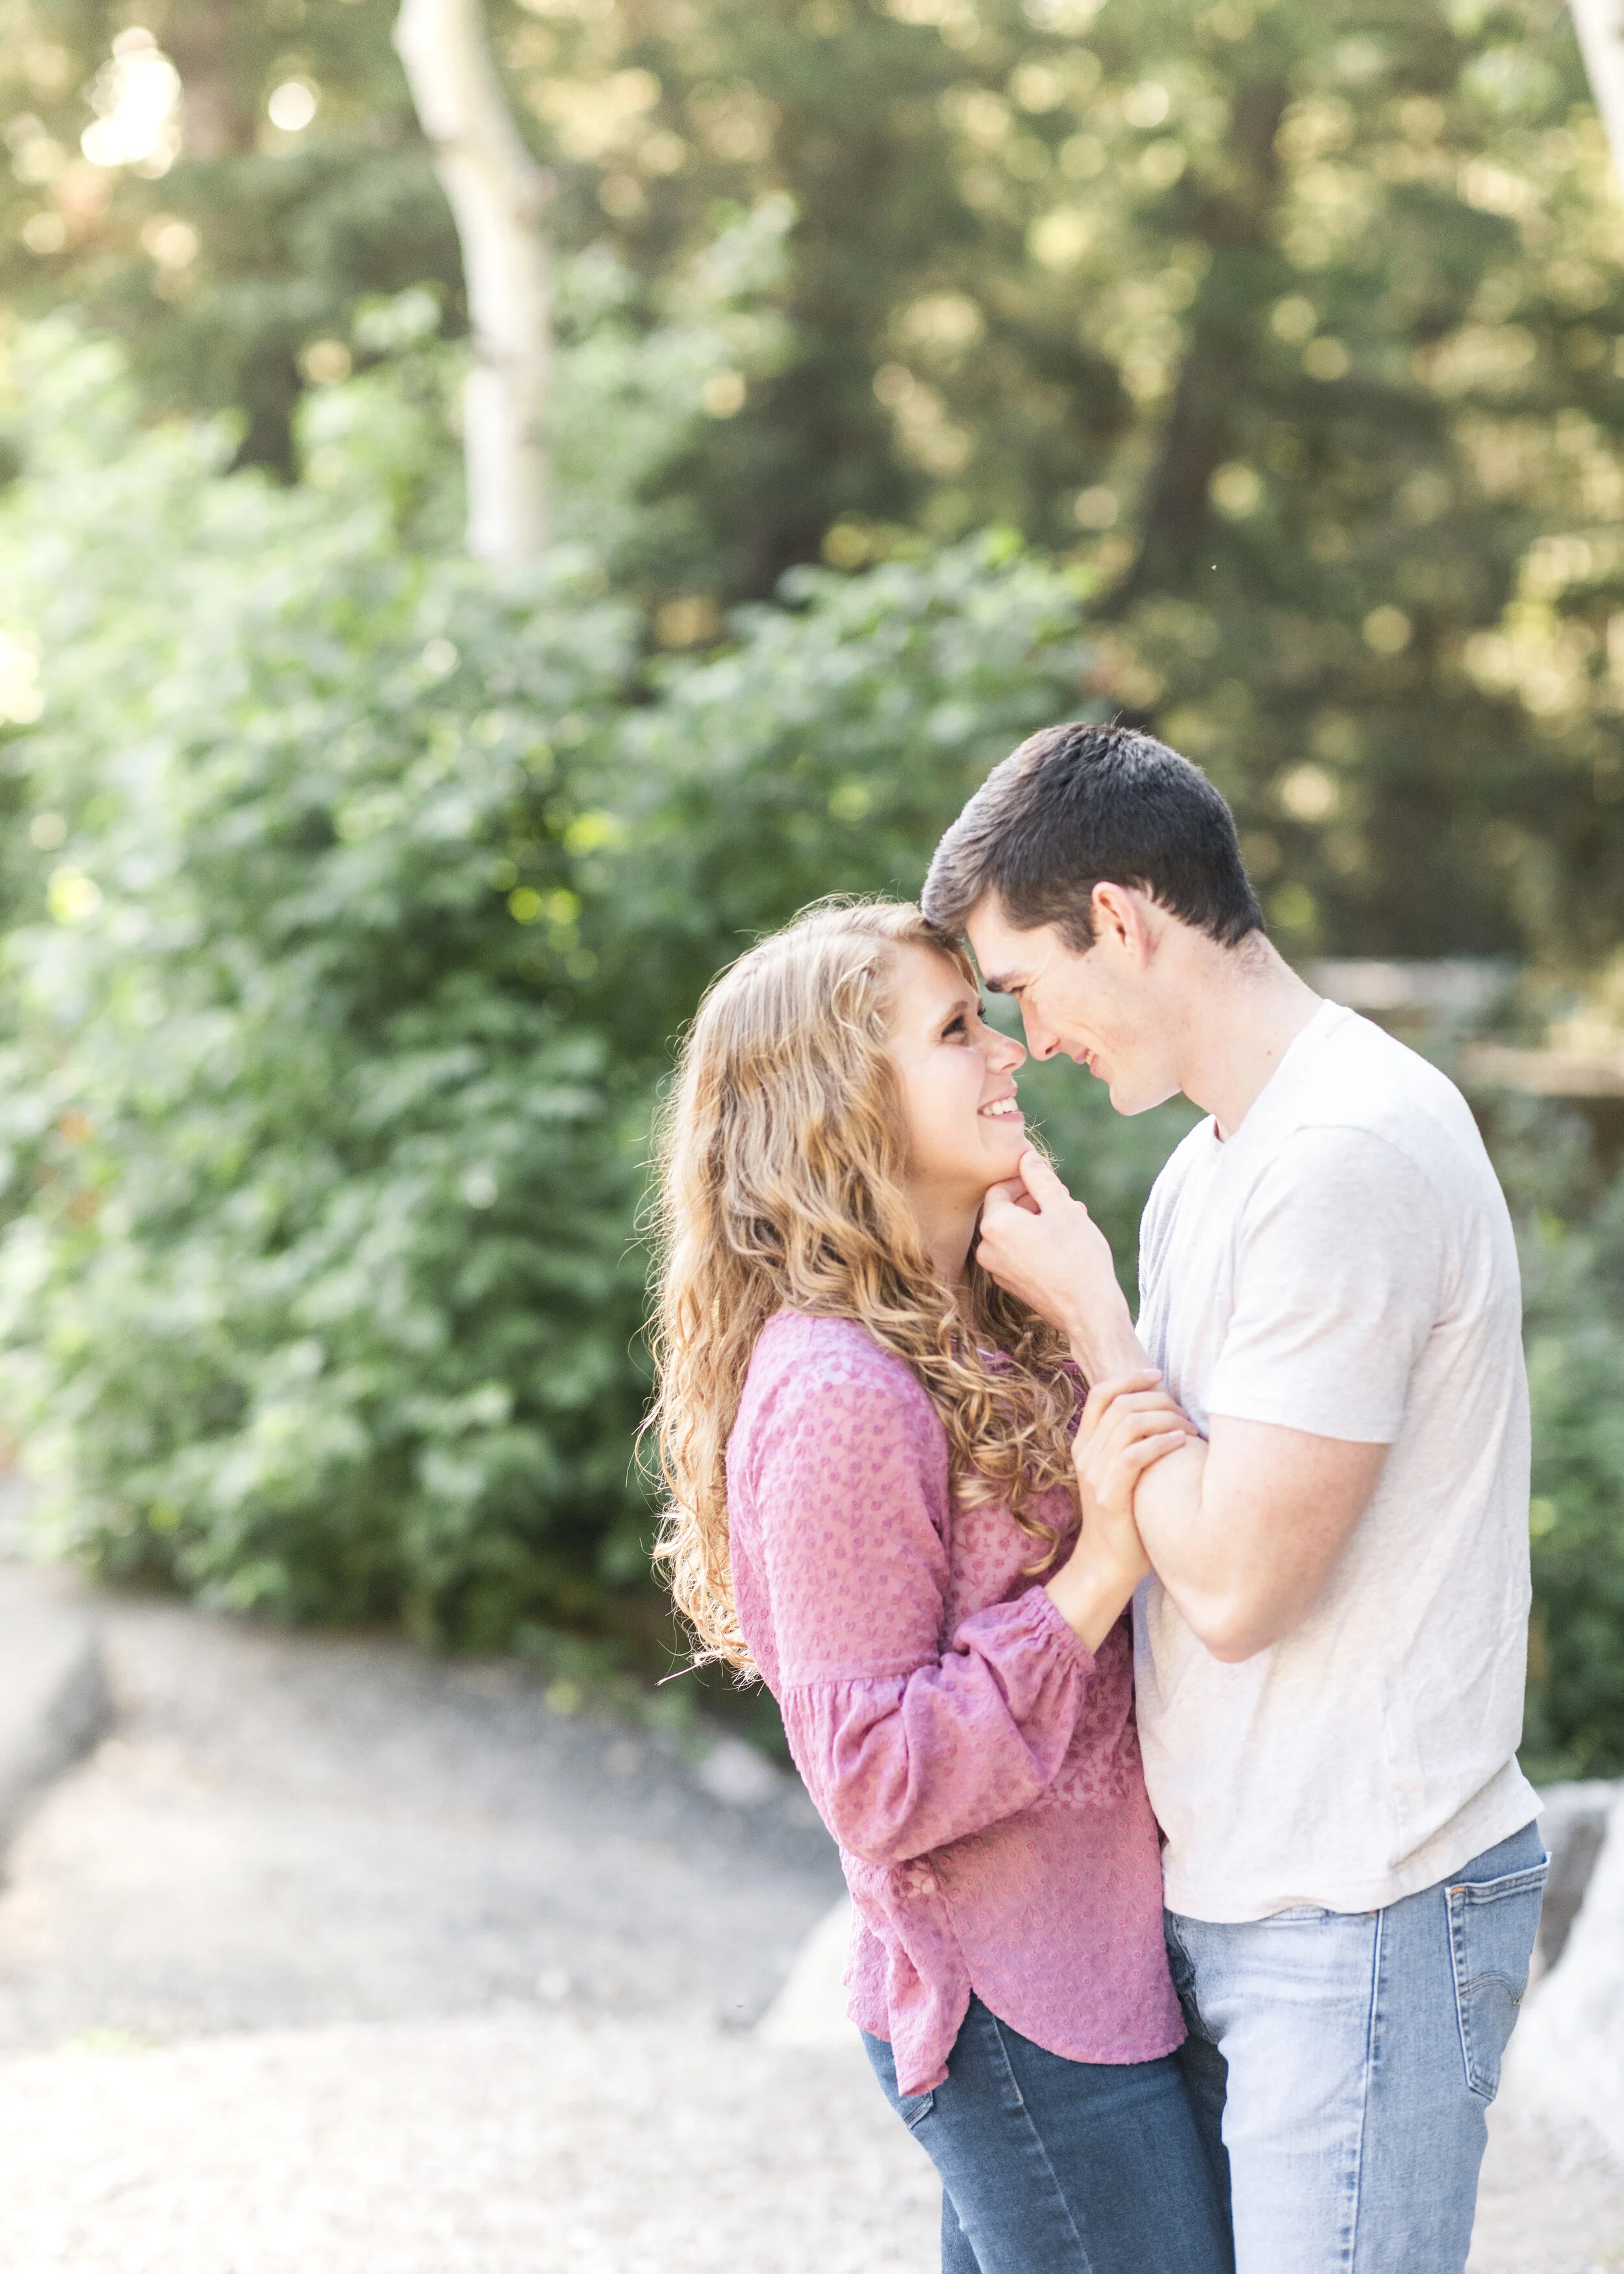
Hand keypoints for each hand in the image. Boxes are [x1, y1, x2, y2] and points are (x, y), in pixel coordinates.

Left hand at [976, 1149, 1136, 1374]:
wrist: (1088, 1312)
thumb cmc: (1078, 1257)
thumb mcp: (1063, 1208)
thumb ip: (1040, 1179)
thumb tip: (1026, 1158)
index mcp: (995, 1225)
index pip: (1000, 1188)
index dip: (1025, 1181)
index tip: (1049, 1183)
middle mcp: (987, 1248)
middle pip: (1005, 1210)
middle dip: (1034, 1201)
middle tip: (1064, 1202)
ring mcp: (996, 1269)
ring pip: (1013, 1232)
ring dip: (1038, 1221)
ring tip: (1070, 1221)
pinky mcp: (1009, 1284)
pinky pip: (1017, 1252)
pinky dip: (1035, 1243)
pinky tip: (1064, 1244)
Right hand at [1073, 1368, 1189, 1575]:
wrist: (1108, 1564)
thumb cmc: (1127, 1516)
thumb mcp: (1119, 1472)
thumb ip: (1128, 1443)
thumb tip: (1162, 1410)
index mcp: (1084, 1445)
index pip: (1099, 1394)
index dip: (1129, 1378)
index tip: (1157, 1375)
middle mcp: (1085, 1455)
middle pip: (1120, 1404)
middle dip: (1158, 1400)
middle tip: (1183, 1413)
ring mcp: (1095, 1476)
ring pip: (1128, 1425)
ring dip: (1165, 1419)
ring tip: (1187, 1429)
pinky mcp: (1110, 1497)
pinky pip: (1134, 1456)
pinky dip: (1161, 1442)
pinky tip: (1180, 1443)